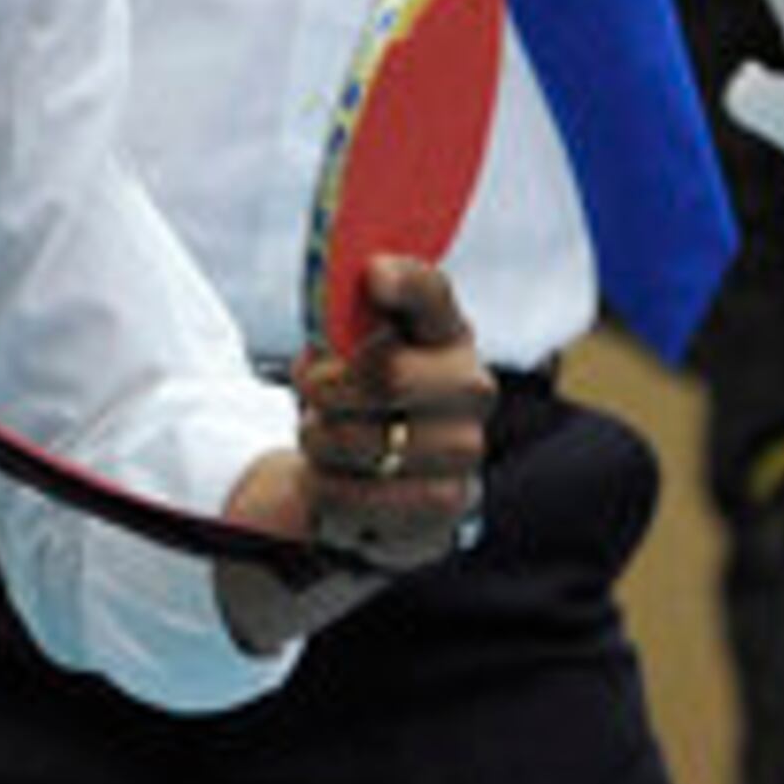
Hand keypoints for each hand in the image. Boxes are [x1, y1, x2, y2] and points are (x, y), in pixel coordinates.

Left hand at [216, 253, 500, 653]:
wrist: (372, 478)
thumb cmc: (358, 393)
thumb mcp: (350, 345)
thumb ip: (343, 312)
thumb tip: (346, 286)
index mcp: (446, 331)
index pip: (431, 294)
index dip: (404, 281)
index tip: (373, 274)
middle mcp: (471, 387)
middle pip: (390, 374)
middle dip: (328, 387)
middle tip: (312, 392)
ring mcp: (465, 450)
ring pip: (363, 441)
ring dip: (320, 443)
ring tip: (323, 440)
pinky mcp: (445, 509)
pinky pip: (357, 498)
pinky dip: (327, 490)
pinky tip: (338, 480)